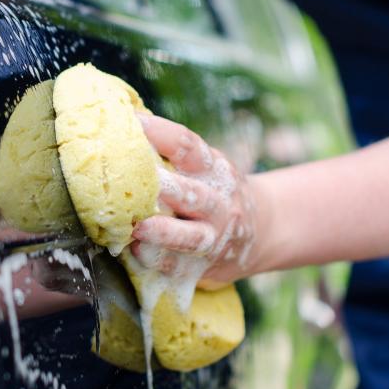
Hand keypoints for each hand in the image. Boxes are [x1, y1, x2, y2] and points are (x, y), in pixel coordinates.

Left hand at [131, 114, 258, 287]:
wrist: (263, 231)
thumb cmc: (216, 192)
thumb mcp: (206, 167)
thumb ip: (174, 154)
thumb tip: (124, 122)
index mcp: (213, 169)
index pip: (188, 147)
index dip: (160, 133)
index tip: (133, 123)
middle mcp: (218, 201)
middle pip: (192, 194)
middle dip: (165, 188)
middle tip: (135, 182)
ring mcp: (214, 236)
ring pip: (191, 235)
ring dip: (164, 231)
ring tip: (139, 228)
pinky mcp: (205, 265)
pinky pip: (181, 266)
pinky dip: (160, 261)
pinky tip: (138, 254)